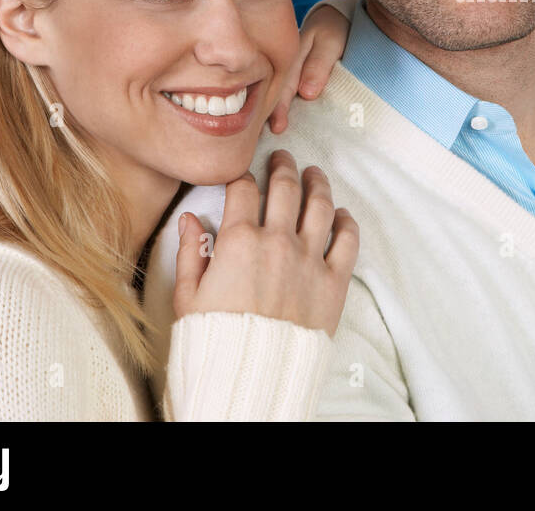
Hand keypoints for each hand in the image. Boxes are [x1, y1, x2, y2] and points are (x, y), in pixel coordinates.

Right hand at [173, 150, 358, 336]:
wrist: (250, 375)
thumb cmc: (214, 339)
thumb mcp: (187, 297)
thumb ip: (189, 252)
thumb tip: (189, 219)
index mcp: (238, 241)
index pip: (243, 189)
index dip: (241, 176)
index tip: (243, 176)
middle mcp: (277, 242)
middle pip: (286, 187)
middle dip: (283, 166)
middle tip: (282, 158)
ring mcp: (309, 260)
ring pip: (320, 205)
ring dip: (318, 183)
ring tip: (314, 174)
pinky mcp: (334, 281)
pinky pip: (347, 240)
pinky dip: (346, 221)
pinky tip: (341, 214)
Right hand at [268, 4, 350, 133]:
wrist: (340, 17)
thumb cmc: (335, 29)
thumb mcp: (330, 41)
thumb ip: (319, 64)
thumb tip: (306, 94)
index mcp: (290, 55)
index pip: (284, 86)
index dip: (280, 107)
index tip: (278, 127)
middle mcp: (284, 64)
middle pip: (275, 92)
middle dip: (270, 114)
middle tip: (268, 137)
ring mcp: (288, 69)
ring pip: (280, 93)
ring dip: (273, 112)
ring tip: (266, 135)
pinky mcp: (295, 74)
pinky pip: (288, 91)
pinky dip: (285, 106)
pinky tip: (278, 122)